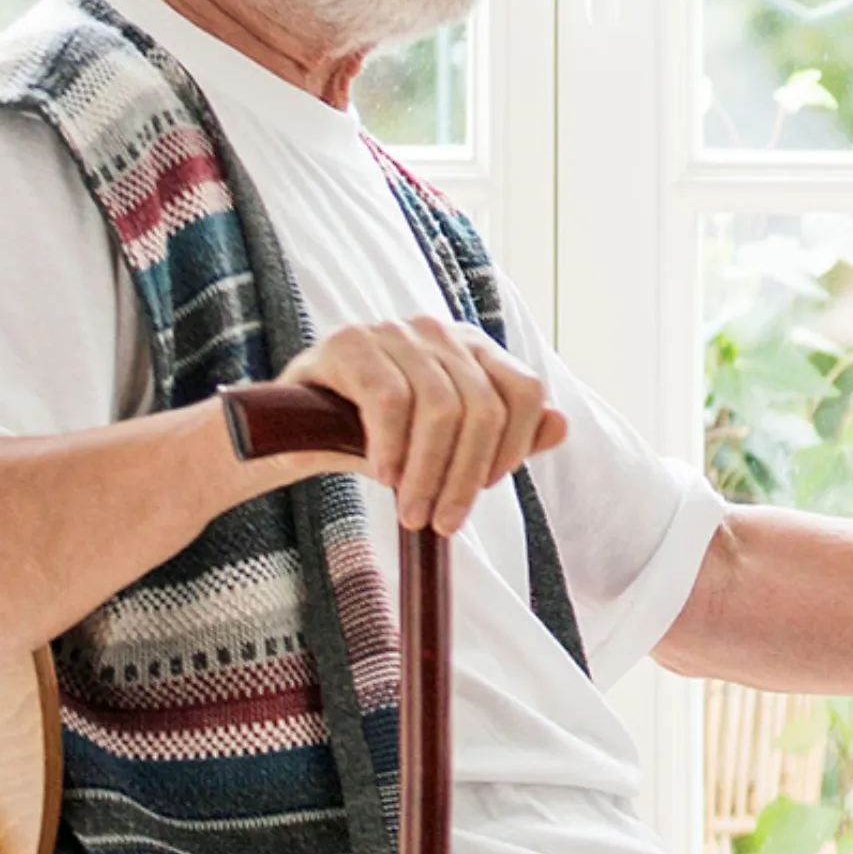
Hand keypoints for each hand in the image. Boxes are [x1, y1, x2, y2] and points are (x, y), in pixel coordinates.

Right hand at [278, 316, 566, 533]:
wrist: (291, 435)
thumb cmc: (378, 440)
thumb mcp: (445, 446)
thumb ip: (502, 438)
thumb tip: (561, 425)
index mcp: (473, 349)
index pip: (524, 391)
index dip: (514, 447)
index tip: (485, 489)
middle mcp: (440, 332)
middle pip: (483, 407)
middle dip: (465, 476)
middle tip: (442, 522)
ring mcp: (395, 331)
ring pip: (440, 407)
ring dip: (427, 472)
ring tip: (411, 511)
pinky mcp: (350, 342)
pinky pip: (389, 400)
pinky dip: (392, 447)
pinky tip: (383, 476)